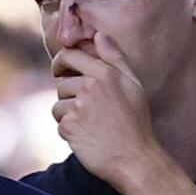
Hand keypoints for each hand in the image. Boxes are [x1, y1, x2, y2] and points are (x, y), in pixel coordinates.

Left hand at [51, 33, 163, 193]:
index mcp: (106, 73)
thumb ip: (114, 58)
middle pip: (62, 84)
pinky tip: (87, 138)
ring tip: (90, 127)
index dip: (60, 61)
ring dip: (68, 116)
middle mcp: (91, 86)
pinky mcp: (70, 127)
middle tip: (87, 112)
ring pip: (58, 105)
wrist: (136, 159)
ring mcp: (79, 107)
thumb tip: (98, 34)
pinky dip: (69, 133)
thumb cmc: (137, 123)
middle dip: (69, 96)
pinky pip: (60, 124)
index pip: (70, 55)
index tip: (58, 70)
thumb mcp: (133, 85)